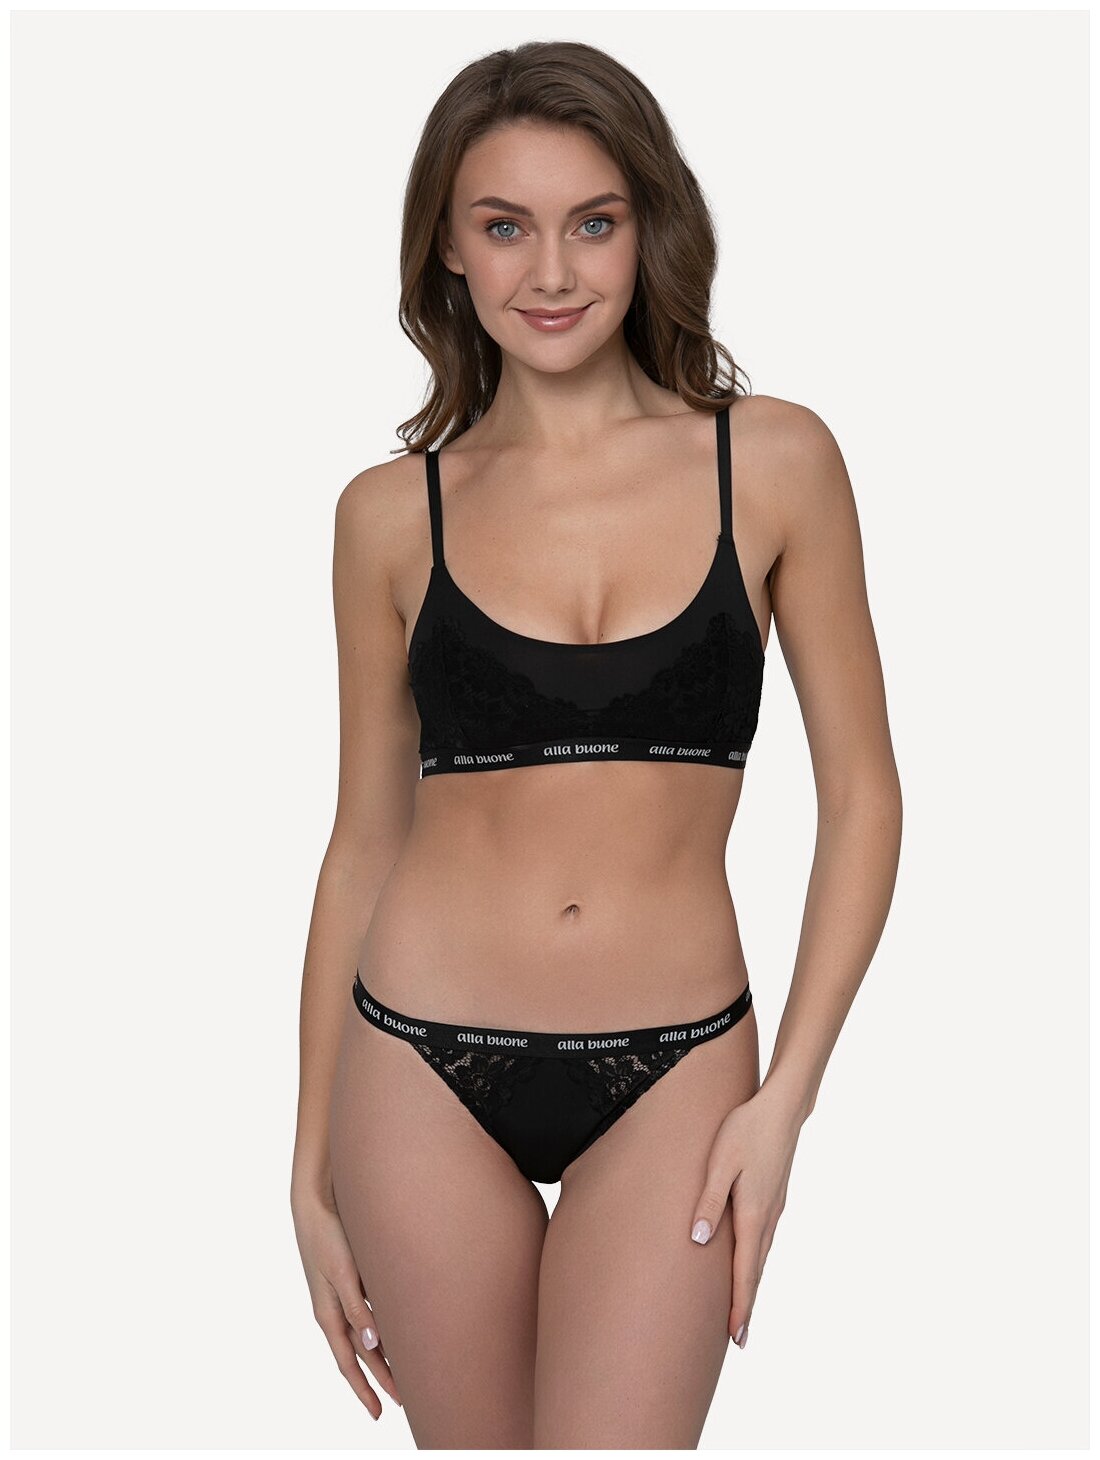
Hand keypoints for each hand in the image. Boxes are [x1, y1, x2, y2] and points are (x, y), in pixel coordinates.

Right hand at [291, 1184, 402, 1417]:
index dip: (364, 1389)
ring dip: (383, 1355)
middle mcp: (335, 1309)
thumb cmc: (327, 1236)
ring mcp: (342, 1294)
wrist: (316, 1201)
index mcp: (329, 1314)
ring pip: (365, 1334)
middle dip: (380, 1378)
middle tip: (402, 1401)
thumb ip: (357, 1307)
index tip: (380, 1412)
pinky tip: (397, 1328)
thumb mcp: (343, 1272)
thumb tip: (372, 1344)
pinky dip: (382, 1327)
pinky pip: (368, 1312)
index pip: (350, 1362)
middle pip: (361, 1353)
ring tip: (404, 1372)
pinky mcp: (350, 1278)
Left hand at [688, 1080, 805, 1348]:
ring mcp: (775, 1207)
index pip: (744, 1270)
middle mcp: (767, 1216)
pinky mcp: (775, 1196)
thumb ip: (708, 1201)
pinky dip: (757, 1260)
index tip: (736, 1337)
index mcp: (752, 1213)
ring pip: (762, 1254)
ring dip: (752, 1283)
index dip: (740, 1305)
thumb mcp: (719, 1162)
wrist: (783, 1108)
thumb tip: (699, 1242)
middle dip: (746, 1303)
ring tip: (742, 1307)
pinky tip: (751, 1261)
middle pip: (756, 1269)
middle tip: (739, 1338)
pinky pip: (765, 1238)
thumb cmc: (746, 1130)